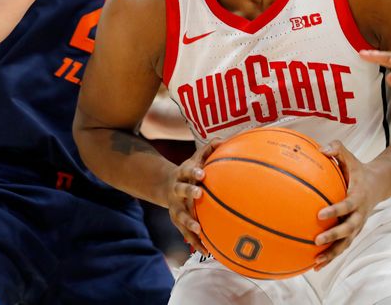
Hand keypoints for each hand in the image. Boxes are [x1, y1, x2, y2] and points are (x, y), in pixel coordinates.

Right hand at [165, 138, 221, 254]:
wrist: (166, 185)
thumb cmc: (189, 171)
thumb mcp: (195, 159)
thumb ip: (209, 150)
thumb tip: (225, 140)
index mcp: (182, 174)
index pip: (187, 171)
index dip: (193, 171)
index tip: (202, 173)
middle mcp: (176, 191)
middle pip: (181, 191)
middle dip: (189, 192)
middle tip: (200, 194)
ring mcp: (175, 207)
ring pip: (180, 216)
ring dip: (189, 222)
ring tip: (199, 230)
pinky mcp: (177, 221)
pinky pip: (186, 234)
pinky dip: (195, 243)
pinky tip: (207, 252)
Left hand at [313, 141, 380, 269]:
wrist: (378, 184)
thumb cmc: (358, 170)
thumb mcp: (350, 157)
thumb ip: (336, 149)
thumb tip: (320, 149)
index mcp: (357, 196)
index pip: (346, 205)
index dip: (335, 210)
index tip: (320, 214)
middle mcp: (359, 214)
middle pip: (348, 229)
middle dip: (333, 236)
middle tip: (317, 240)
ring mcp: (357, 225)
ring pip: (346, 243)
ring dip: (332, 253)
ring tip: (316, 261)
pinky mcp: (353, 232)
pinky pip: (342, 246)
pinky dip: (331, 256)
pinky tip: (315, 265)